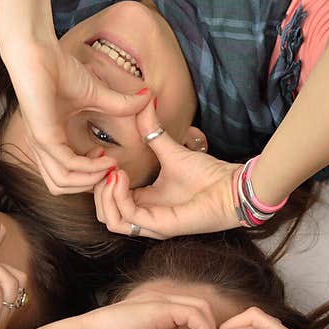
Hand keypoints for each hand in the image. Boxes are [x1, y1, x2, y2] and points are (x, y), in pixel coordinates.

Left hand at [2, 38, 149, 193]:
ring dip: (89, 179)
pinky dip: (88, 168)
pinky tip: (104, 156)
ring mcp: (40, 144)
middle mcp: (41, 147)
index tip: (108, 159)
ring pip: (61, 183)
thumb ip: (120, 104)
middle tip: (109, 168)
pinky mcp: (43, 137)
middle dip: (89, 184)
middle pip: (60, 186)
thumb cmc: (57, 67)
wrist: (38, 50)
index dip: (89, 175)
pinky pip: (67, 166)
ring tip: (108, 165)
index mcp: (49, 140)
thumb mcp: (97, 93)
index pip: (64, 175)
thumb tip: (147, 98)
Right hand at [93, 101, 239, 237]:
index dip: (98, 181)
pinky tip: (121, 175)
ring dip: (104, 195)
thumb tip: (143, 102)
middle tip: (102, 165)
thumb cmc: (208, 175)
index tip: (100, 157)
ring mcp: (153, 224)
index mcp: (146, 202)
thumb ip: (152, 131)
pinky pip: (129, 217)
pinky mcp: (162, 226)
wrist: (232, 186)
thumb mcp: (171, 150)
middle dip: (95, 190)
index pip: (109, 201)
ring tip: (112, 171)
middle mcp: (146, 217)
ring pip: (111, 221)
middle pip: (104, 215)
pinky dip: (118, 197)